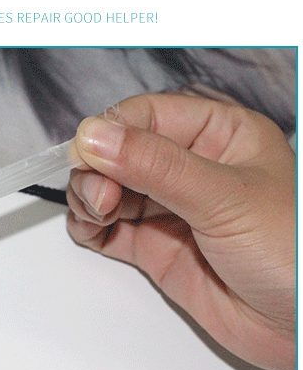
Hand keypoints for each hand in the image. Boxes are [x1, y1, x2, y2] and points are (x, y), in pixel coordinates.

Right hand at [66, 93, 295, 369]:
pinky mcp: (154, 246)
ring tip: (98, 213)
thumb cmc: (293, 254)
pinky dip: (88, 225)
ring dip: (89, 196)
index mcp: (218, 135)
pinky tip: (92, 229)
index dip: (111, 131)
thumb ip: (155, 166)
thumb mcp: (225, 199)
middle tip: (99, 196)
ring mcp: (168, 207)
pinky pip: (105, 226)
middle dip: (97, 169)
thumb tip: (93, 137)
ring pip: (106, 187)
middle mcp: (189, 166)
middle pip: (117, 151)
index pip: (146, 115)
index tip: (87, 155)